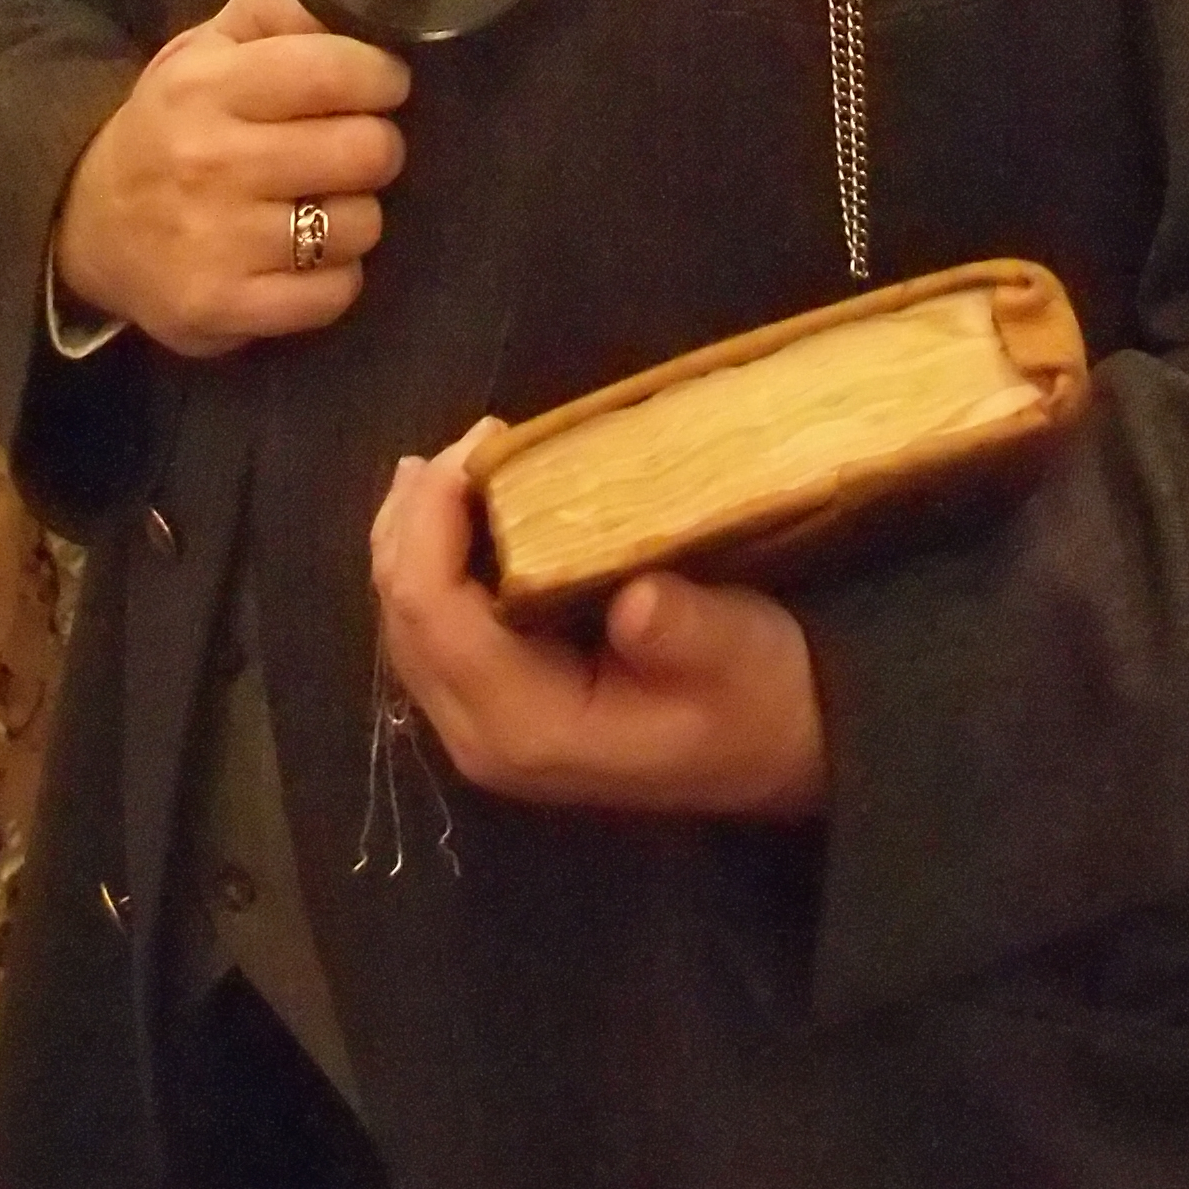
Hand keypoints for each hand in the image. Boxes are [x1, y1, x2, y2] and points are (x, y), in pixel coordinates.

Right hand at [54, 0, 408, 359]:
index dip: (382, 77)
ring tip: (321, 204)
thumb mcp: (208, 48)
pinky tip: (303, 259)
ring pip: (360, 225)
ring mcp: (216, 242)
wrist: (87, 225)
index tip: (380, 84)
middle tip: (353, 149)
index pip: (338, 71)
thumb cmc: (175, 124)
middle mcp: (210, 162)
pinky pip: (335, 293)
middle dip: (377, 147)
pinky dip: (334, 277)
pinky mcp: (223, 308)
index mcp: (209, 85)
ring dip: (356, 215)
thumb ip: (277, 7)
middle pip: (366, 151)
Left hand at [371, 426, 828, 818]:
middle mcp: (483, 736)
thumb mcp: (744, 655)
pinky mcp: (495, 705)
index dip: (434, 523)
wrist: (784, 750)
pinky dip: (432, 560)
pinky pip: (432, 626)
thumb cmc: (764, 697)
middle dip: (417, 517)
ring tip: (451, 461)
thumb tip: (633, 599)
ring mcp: (482, 727)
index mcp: (530, 727)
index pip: (436, 615)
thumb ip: (686, 631)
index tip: (483, 442)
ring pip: (405, 618)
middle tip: (476, 438)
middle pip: (404, 613)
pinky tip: (458, 511)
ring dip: (416, 534)